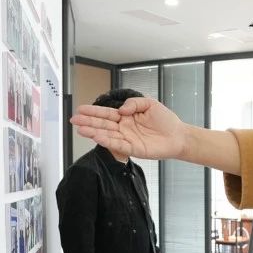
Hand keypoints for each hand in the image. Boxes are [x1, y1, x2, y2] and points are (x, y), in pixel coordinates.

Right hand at [70, 98, 185, 159]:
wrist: (178, 136)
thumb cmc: (165, 120)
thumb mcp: (150, 104)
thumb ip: (134, 103)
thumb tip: (121, 109)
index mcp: (126, 117)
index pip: (107, 114)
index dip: (94, 112)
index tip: (81, 109)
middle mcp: (124, 128)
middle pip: (103, 124)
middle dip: (88, 121)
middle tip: (74, 119)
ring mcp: (127, 139)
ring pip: (107, 135)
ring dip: (93, 132)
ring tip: (80, 129)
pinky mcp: (133, 149)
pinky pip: (117, 145)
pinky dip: (107, 141)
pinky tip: (96, 137)